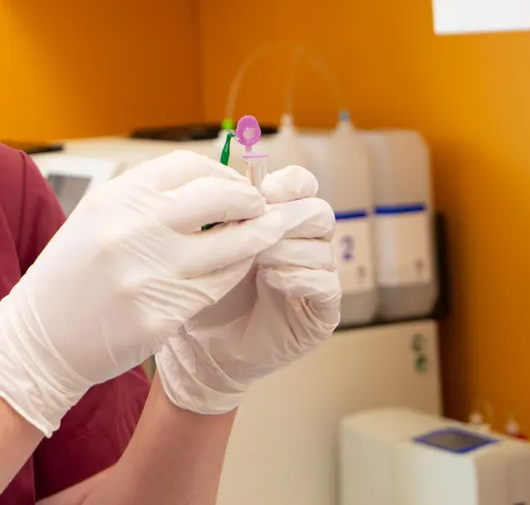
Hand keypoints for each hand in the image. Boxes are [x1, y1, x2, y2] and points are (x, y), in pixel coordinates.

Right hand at [0, 151, 303, 435]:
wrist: (41, 339)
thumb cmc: (73, 276)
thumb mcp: (97, 219)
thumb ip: (146, 200)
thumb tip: (206, 183)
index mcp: (115, 198)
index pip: (188, 166)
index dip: (222, 173)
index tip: (235, 185)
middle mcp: (132, 229)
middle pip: (218, 198)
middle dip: (249, 201)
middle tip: (260, 208)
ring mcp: (148, 273)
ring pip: (231, 245)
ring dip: (256, 237)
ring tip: (267, 234)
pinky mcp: (161, 314)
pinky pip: (218, 286)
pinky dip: (235, 273)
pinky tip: (237, 269)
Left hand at [155, 165, 339, 414]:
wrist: (203, 346)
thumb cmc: (203, 289)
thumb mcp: (209, 245)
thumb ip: (225, 215)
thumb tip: (234, 185)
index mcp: (282, 220)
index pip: (303, 186)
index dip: (290, 183)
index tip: (265, 190)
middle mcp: (306, 245)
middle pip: (320, 212)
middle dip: (289, 215)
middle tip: (260, 225)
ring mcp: (318, 279)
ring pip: (321, 248)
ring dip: (286, 248)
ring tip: (256, 257)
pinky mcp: (322, 312)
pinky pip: (327, 285)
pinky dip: (300, 277)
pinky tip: (272, 279)